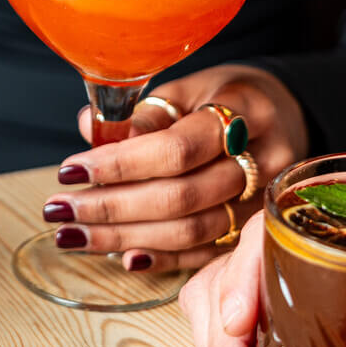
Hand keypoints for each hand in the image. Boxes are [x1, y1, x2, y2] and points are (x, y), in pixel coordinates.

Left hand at [41, 64, 307, 272]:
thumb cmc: (226, 97)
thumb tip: (89, 129)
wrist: (284, 114)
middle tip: (60, 209)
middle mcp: (262, 161)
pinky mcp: (256, 231)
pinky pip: (205, 254)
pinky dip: (161, 258)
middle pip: (181, 197)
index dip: (120, 165)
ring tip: (73, 235)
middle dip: (112, 207)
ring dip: (125, 237)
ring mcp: (263, 202)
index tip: (70, 171)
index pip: (177, 149)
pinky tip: (122, 256)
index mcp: (244, 113)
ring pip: (191, 231)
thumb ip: (142, 115)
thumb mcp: (188, 88)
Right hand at [179, 200, 345, 346]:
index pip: (270, 229)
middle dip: (222, 339)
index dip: (246, 272)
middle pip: (230, 271)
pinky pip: (230, 318)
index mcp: (336, 203)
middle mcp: (296, 228)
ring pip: (218, 296)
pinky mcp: (279, 295)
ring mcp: (281, 263)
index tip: (242, 322)